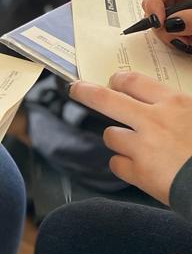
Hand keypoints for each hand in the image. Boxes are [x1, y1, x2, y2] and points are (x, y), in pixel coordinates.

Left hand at [70, 71, 191, 204]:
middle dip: (86, 92)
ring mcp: (142, 147)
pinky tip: (138, 168)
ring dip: (118, 139)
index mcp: (173, 103)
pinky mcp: (139, 173)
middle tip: (76, 89)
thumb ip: (178, 108)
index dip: (118, 80)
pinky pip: (116, 164)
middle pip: (106, 99)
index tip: (112, 80)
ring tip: (135, 147)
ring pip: (110, 135)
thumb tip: (165, 105)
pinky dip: (124, 166)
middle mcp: (153, 120)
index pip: (134, 81)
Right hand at [142, 0, 191, 51]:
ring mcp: (184, 4)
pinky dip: (180, 37)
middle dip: (163, 24)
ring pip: (164, 19)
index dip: (153, 3)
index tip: (158, 23)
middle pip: (157, 3)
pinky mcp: (187, 18)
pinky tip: (189, 42)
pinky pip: (175, 27)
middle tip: (177, 38)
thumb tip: (170, 25)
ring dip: (173, 34)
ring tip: (188, 43)